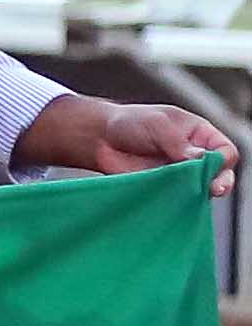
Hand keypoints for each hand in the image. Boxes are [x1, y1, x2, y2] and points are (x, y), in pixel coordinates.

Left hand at [22, 97, 234, 194]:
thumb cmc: (129, 123)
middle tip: (214, 188)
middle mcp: (194, 157)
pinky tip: (173, 203)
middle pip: (219, 174)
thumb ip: (177, 142)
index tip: (213, 166)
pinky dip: (176, 203)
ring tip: (192, 195)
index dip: (223, 160)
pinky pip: (176, 199)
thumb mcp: (156, 124)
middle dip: (220, 182)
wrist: (99, 138)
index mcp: (200, 135)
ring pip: (199, 189)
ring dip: (197, 194)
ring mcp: (179, 175)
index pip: (225, 151)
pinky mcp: (162, 189)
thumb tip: (198, 158)